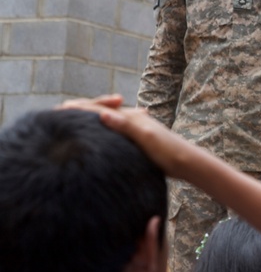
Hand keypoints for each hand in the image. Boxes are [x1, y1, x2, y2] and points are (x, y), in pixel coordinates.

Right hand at [59, 94, 194, 177]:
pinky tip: (98, 136)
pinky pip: (113, 132)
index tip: (60, 109)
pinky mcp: (137, 141)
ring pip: (107, 121)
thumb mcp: (147, 138)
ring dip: (91, 119)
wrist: (188, 164)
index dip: (80, 108)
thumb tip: (102, 114)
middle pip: (101, 111)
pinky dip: (102, 130)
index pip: (100, 108)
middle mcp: (132, 119)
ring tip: (73, 121)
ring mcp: (135, 129)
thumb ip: (126, 126)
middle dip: (82, 110)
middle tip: (60, 112)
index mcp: (131, 116)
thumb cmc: (169, 152)